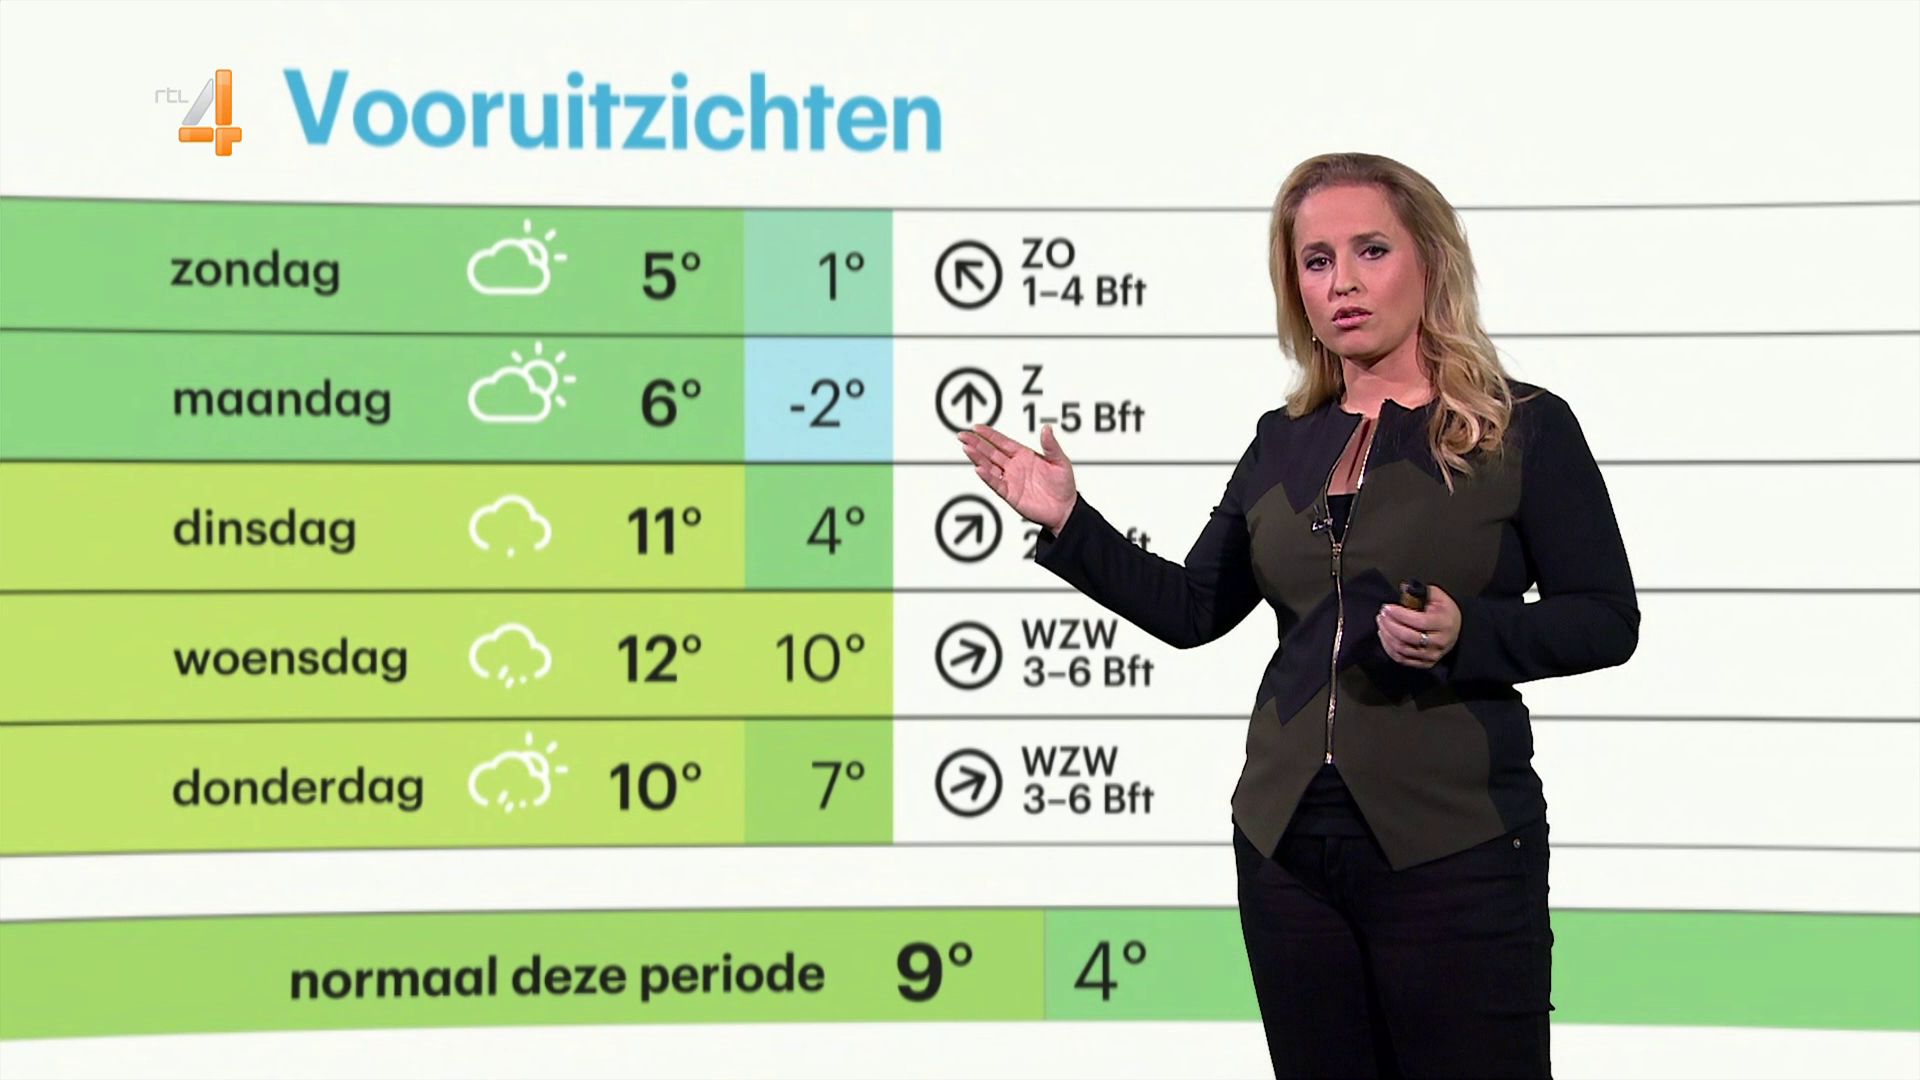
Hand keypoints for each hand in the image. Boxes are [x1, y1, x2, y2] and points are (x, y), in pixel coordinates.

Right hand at [956, 423, 1077, 532]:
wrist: (1065, 509)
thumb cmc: (1064, 485)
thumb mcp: (1060, 461)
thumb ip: (1051, 446)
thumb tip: (1046, 428)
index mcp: (1024, 455)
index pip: (1002, 442)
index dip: (989, 435)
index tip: (976, 427)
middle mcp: (1014, 466)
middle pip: (991, 452)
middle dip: (976, 443)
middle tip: (963, 435)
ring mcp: (1010, 480)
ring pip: (989, 466)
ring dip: (978, 457)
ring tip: (967, 448)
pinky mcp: (1010, 494)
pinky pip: (996, 484)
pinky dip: (987, 477)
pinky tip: (979, 469)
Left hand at [1376, 584, 1461, 668]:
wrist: (1455, 632)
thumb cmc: (1445, 613)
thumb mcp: (1439, 597)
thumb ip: (1422, 591)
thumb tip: (1404, 589)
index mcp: (1444, 624)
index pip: (1418, 621)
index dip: (1400, 614)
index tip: (1387, 607)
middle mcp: (1439, 642)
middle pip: (1407, 637)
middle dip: (1390, 625)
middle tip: (1382, 614)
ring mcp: (1431, 655)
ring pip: (1402, 649)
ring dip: (1387, 635)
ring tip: (1381, 623)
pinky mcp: (1424, 664)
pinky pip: (1401, 658)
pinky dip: (1388, 647)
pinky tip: (1384, 635)